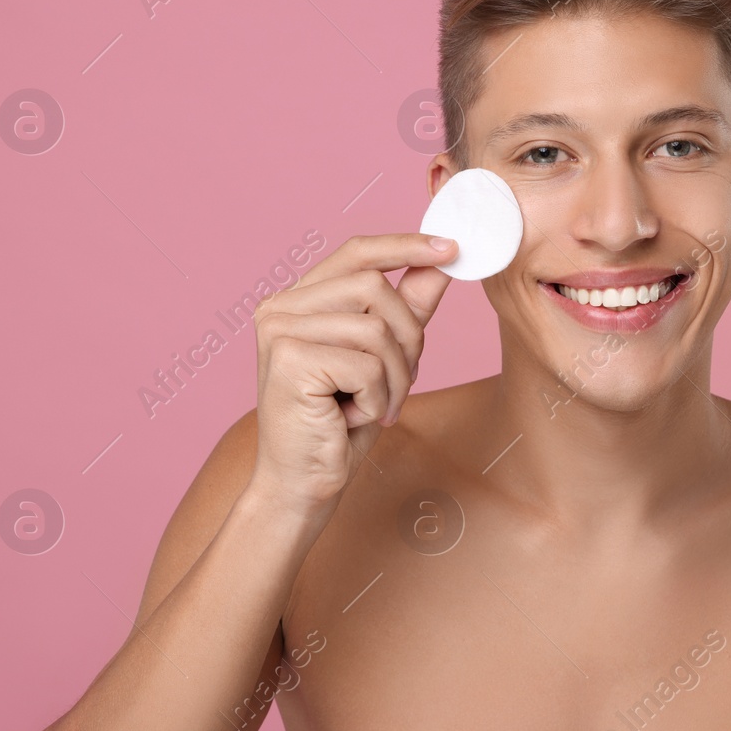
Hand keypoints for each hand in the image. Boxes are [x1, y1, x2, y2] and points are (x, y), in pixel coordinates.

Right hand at [246, 233, 456, 517]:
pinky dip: (377, 397)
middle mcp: (280, 307)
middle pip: (375, 287)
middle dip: (407, 336)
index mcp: (298, 300)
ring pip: (376, 328)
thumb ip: (408, 308)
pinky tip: (353, 417)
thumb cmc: (340, 423)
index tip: (452, 248)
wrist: (303, 483)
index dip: (405, 246)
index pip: (357, 253)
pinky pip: (367, 364)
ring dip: (395, 376)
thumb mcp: (385, 358)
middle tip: (401, 381)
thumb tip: (441, 262)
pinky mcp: (289, 360)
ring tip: (376, 405)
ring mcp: (279, 331)